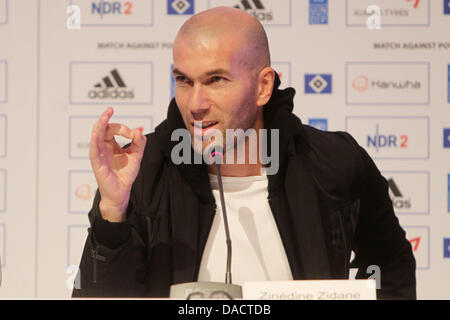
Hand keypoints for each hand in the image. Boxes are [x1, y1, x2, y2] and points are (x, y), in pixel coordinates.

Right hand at [89, 107, 146, 221]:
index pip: (113, 129)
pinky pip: (94, 152)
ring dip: (100, 124)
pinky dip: (94, 142)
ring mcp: (98, 155)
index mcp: (110, 144)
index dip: (123, 128)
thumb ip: (139, 142)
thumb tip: (140, 128)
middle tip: (110, 110)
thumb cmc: (125, 174)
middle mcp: (103, 148)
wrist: (122, 192)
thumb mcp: (136, 155)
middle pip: (102, 129)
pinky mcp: (97, 165)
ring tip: (105, 115)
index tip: (134, 135)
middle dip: (107, 119)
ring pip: (96, 136)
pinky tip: (97, 134)